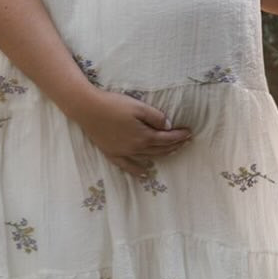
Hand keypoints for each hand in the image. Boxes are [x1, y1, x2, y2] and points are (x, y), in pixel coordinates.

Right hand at [72, 88, 191, 176]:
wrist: (87, 109)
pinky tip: (144, 173)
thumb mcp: (138, 106)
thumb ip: (155, 117)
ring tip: (172, 151)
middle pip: (160, 149)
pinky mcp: (112, 153)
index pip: (167, 138)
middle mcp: (136, 148)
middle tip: (185, 141)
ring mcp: (123, 153)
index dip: (180, 136)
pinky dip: (137, 171)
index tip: (190, 133)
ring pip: (147, 157)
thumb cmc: (113, 104)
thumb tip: (167, 127)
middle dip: (174, 145)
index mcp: (144, 136)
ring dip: (162, 155)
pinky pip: (127, 166)